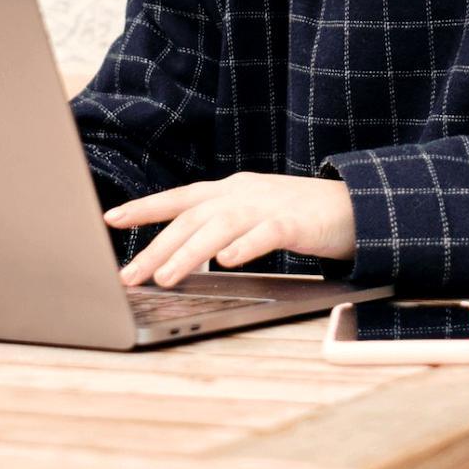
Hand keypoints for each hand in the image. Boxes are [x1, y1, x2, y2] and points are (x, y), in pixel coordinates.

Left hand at [107, 172, 356, 287]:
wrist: (356, 205)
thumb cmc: (302, 215)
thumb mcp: (254, 214)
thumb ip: (222, 226)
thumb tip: (181, 253)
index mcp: (231, 191)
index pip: (179, 197)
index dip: (145, 207)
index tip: (111, 218)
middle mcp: (243, 193)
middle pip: (190, 219)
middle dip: (156, 247)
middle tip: (130, 275)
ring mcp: (269, 205)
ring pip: (219, 226)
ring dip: (188, 253)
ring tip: (165, 277)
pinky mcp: (296, 221)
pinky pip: (265, 233)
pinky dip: (244, 246)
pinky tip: (226, 262)